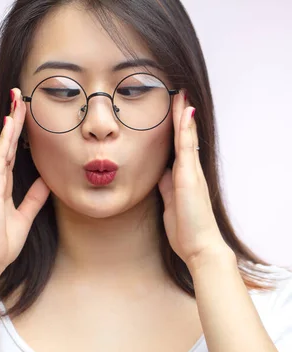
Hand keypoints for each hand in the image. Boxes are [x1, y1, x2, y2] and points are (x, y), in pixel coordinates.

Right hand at [0, 88, 50, 280]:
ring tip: (18, 100)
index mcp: (2, 185)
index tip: (24, 114)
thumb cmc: (1, 242)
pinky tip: (11, 123)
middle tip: (20, 96)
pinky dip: (6, 139)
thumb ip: (34, 198)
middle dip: (15, 119)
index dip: (18, 134)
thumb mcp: (24, 216)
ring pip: (3, 144)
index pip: (12, 153)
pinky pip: (0, 157)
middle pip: (7, 143)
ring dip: (12, 122)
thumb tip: (47, 181)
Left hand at [157, 90, 232, 269]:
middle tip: (178, 93)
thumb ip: (166, 188)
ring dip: (183, 116)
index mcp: (183, 177)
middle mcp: (190, 171)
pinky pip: (186, 149)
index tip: (172, 110)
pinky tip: (186, 114)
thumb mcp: (170, 204)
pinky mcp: (189, 178)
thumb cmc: (185, 229)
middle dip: (180, 116)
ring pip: (186, 138)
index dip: (175, 128)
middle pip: (184, 137)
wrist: (200, 247)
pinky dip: (185, 131)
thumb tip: (160, 175)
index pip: (178, 146)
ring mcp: (191, 173)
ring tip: (181, 95)